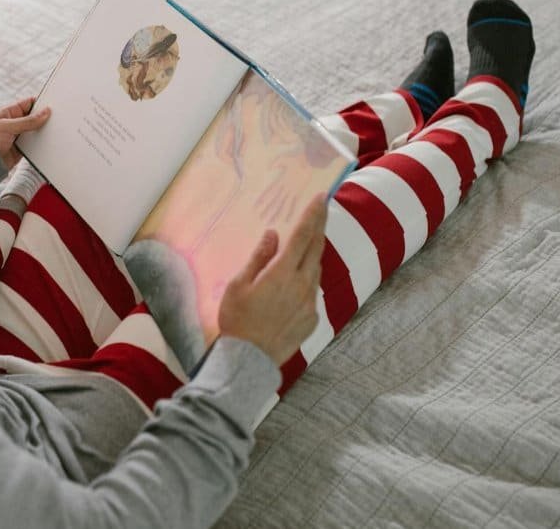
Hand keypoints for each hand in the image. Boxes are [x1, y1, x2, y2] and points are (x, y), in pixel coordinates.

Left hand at [0, 97, 50, 169]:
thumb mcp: (7, 126)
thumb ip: (27, 121)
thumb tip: (45, 112)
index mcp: (9, 112)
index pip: (28, 103)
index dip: (40, 103)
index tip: (52, 104)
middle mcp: (15, 123)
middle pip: (34, 117)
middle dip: (44, 118)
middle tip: (56, 119)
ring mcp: (19, 136)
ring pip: (36, 131)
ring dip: (43, 132)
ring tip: (54, 132)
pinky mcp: (22, 149)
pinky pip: (35, 145)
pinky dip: (41, 144)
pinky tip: (47, 144)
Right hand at [217, 195, 326, 366]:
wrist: (249, 360)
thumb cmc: (237, 320)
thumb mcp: (239, 285)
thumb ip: (258, 258)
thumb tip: (273, 236)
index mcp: (283, 272)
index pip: (303, 236)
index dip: (313, 215)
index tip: (321, 198)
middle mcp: (302, 285)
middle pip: (316, 249)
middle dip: (319, 226)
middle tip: (322, 209)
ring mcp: (310, 303)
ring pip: (315, 270)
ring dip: (312, 254)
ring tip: (306, 245)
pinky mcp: (312, 318)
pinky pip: (311, 292)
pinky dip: (306, 280)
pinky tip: (294, 284)